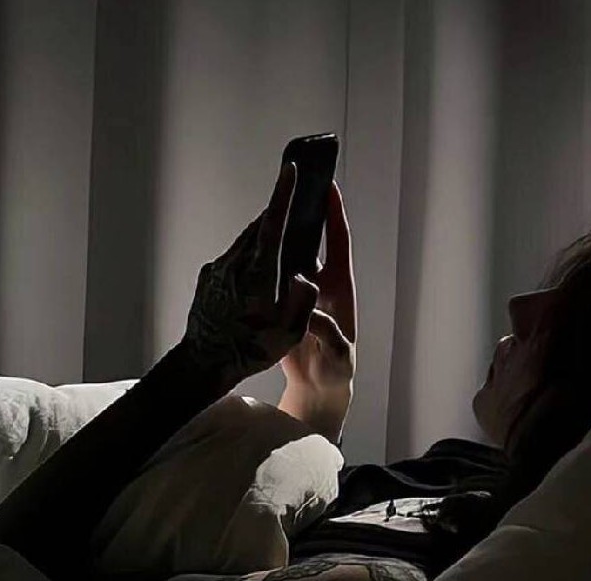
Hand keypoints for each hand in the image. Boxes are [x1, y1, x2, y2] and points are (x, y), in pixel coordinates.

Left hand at [182, 163, 318, 388]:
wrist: (204, 361)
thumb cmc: (249, 349)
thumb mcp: (289, 332)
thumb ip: (304, 300)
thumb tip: (308, 278)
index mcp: (259, 273)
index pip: (273, 223)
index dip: (284, 194)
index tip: (291, 170)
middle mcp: (236, 264)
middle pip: (259, 228)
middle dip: (276, 216)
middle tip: (291, 208)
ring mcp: (219, 269)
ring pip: (244, 242)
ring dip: (262, 237)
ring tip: (278, 244)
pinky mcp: (208, 278)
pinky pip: (232, 257)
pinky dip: (247, 256)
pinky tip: (255, 276)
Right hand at [278, 182, 356, 442]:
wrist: (318, 385)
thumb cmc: (336, 369)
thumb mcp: (338, 352)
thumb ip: (327, 331)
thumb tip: (309, 310)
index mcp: (340, 288)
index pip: (339, 242)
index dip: (334, 214)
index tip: (328, 186)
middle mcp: (320, 283)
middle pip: (312, 240)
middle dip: (303, 214)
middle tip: (291, 187)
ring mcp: (300, 292)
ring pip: (289, 256)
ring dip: (280, 236)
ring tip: (266, 213)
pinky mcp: (282, 305)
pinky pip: (272, 278)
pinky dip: (264, 264)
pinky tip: (250, 252)